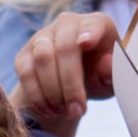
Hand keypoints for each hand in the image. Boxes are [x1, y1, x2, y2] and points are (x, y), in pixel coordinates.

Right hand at [12, 12, 120, 135]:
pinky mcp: (24, 54)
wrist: (72, 83)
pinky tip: (50, 111)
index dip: (90, 33)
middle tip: (77, 111)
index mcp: (96, 24)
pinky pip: (26, 73)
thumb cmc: (98, 76)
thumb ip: (112, 73)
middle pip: (64, 48)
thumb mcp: (110, 79)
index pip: (93, 25)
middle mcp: (67, 23)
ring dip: (52, 91)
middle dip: (70, 84)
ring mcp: (43, 36)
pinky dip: (37, 96)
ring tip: (64, 112)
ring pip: (42, 59)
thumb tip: (108, 68)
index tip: (86, 44)